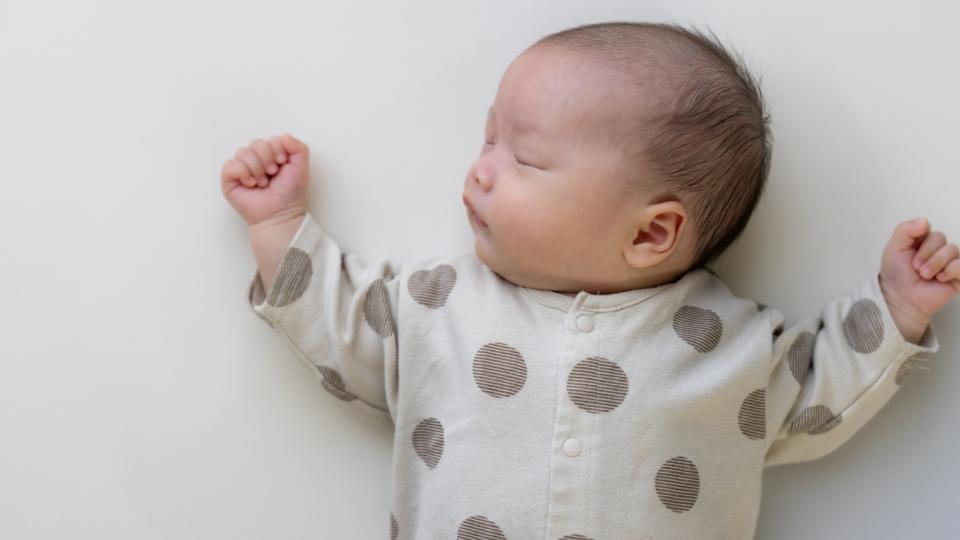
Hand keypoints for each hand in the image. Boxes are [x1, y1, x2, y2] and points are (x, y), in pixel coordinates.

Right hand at [220, 133, 309, 227]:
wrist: (280, 214)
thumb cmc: (290, 194)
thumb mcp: (301, 167)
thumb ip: (298, 147)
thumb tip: (283, 135)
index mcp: (271, 155)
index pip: (271, 139)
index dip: (278, 150)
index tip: (283, 164)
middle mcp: (256, 160)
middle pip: (256, 143)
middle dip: (267, 159)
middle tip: (273, 175)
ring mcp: (242, 169)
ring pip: (243, 152)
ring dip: (257, 169)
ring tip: (263, 183)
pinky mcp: (229, 179)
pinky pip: (231, 165)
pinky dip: (243, 173)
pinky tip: (251, 185)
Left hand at [879, 217, 958, 342]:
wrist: (901, 298)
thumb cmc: (896, 274)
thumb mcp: (893, 249)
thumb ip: (904, 230)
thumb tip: (924, 221)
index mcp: (921, 239)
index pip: (927, 227)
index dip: (918, 240)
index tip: (908, 254)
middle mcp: (937, 248)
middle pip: (940, 238)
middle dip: (925, 254)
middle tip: (916, 268)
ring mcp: (949, 261)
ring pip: (952, 250)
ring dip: (936, 263)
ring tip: (925, 275)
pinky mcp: (958, 275)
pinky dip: (950, 271)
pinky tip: (940, 279)